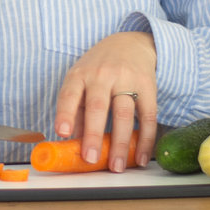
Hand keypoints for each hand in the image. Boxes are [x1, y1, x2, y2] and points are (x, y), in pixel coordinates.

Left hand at [53, 31, 158, 170]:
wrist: (131, 43)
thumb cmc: (99, 68)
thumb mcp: (81, 80)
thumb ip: (75, 109)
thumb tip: (71, 142)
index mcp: (80, 75)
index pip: (69, 94)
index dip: (65, 114)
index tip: (62, 132)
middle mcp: (102, 75)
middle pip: (98, 107)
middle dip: (94, 135)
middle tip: (91, 158)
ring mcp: (126, 80)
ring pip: (124, 114)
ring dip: (121, 143)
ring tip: (116, 166)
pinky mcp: (148, 86)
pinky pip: (148, 116)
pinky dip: (145, 139)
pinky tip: (140, 157)